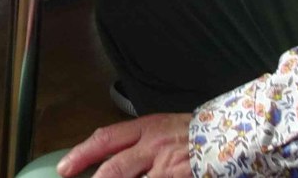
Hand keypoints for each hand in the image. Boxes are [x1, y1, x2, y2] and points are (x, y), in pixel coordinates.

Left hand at [54, 113, 192, 177]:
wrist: (234, 135)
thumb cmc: (195, 134)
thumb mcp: (163, 128)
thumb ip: (137, 142)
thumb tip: (108, 156)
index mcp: (147, 128)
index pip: (106, 139)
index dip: (81, 154)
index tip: (64, 168)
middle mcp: (154, 147)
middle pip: (114, 168)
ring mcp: (168, 167)